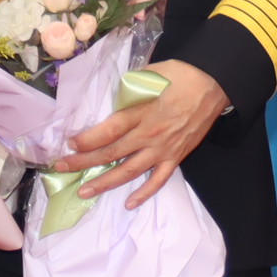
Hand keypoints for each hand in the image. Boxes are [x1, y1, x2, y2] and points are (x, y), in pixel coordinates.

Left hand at [62, 58, 229, 207]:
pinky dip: (144, 193)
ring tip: (84, 191)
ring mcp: (164, 149)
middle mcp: (150, 134)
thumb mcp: (149, 74)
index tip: (70, 144)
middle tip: (62, 167)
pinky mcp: (177, 157)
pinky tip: (129, 202)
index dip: (87, 140)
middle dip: (84, 162)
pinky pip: (159, 180)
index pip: (109, 131)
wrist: (214, 83)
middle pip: (112, 152)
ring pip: (130, 171)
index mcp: (142, 111)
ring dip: (105, 182)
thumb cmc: (179, 74)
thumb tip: (111, 102)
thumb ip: (128, 90)